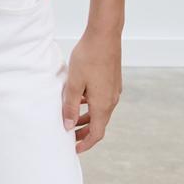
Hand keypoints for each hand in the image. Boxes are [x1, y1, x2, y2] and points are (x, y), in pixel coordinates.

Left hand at [61, 30, 122, 152]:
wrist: (105, 35)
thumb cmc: (88, 57)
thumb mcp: (74, 84)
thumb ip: (71, 107)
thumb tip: (68, 126)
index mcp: (102, 104)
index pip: (96, 133)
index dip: (86, 143)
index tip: (74, 149)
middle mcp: (112, 100)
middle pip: (99, 124)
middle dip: (85, 132)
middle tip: (70, 137)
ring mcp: (114, 90)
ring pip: (101, 112)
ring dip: (88, 118)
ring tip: (72, 119)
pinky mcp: (113, 81)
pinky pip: (102, 100)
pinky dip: (92, 106)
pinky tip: (80, 99)